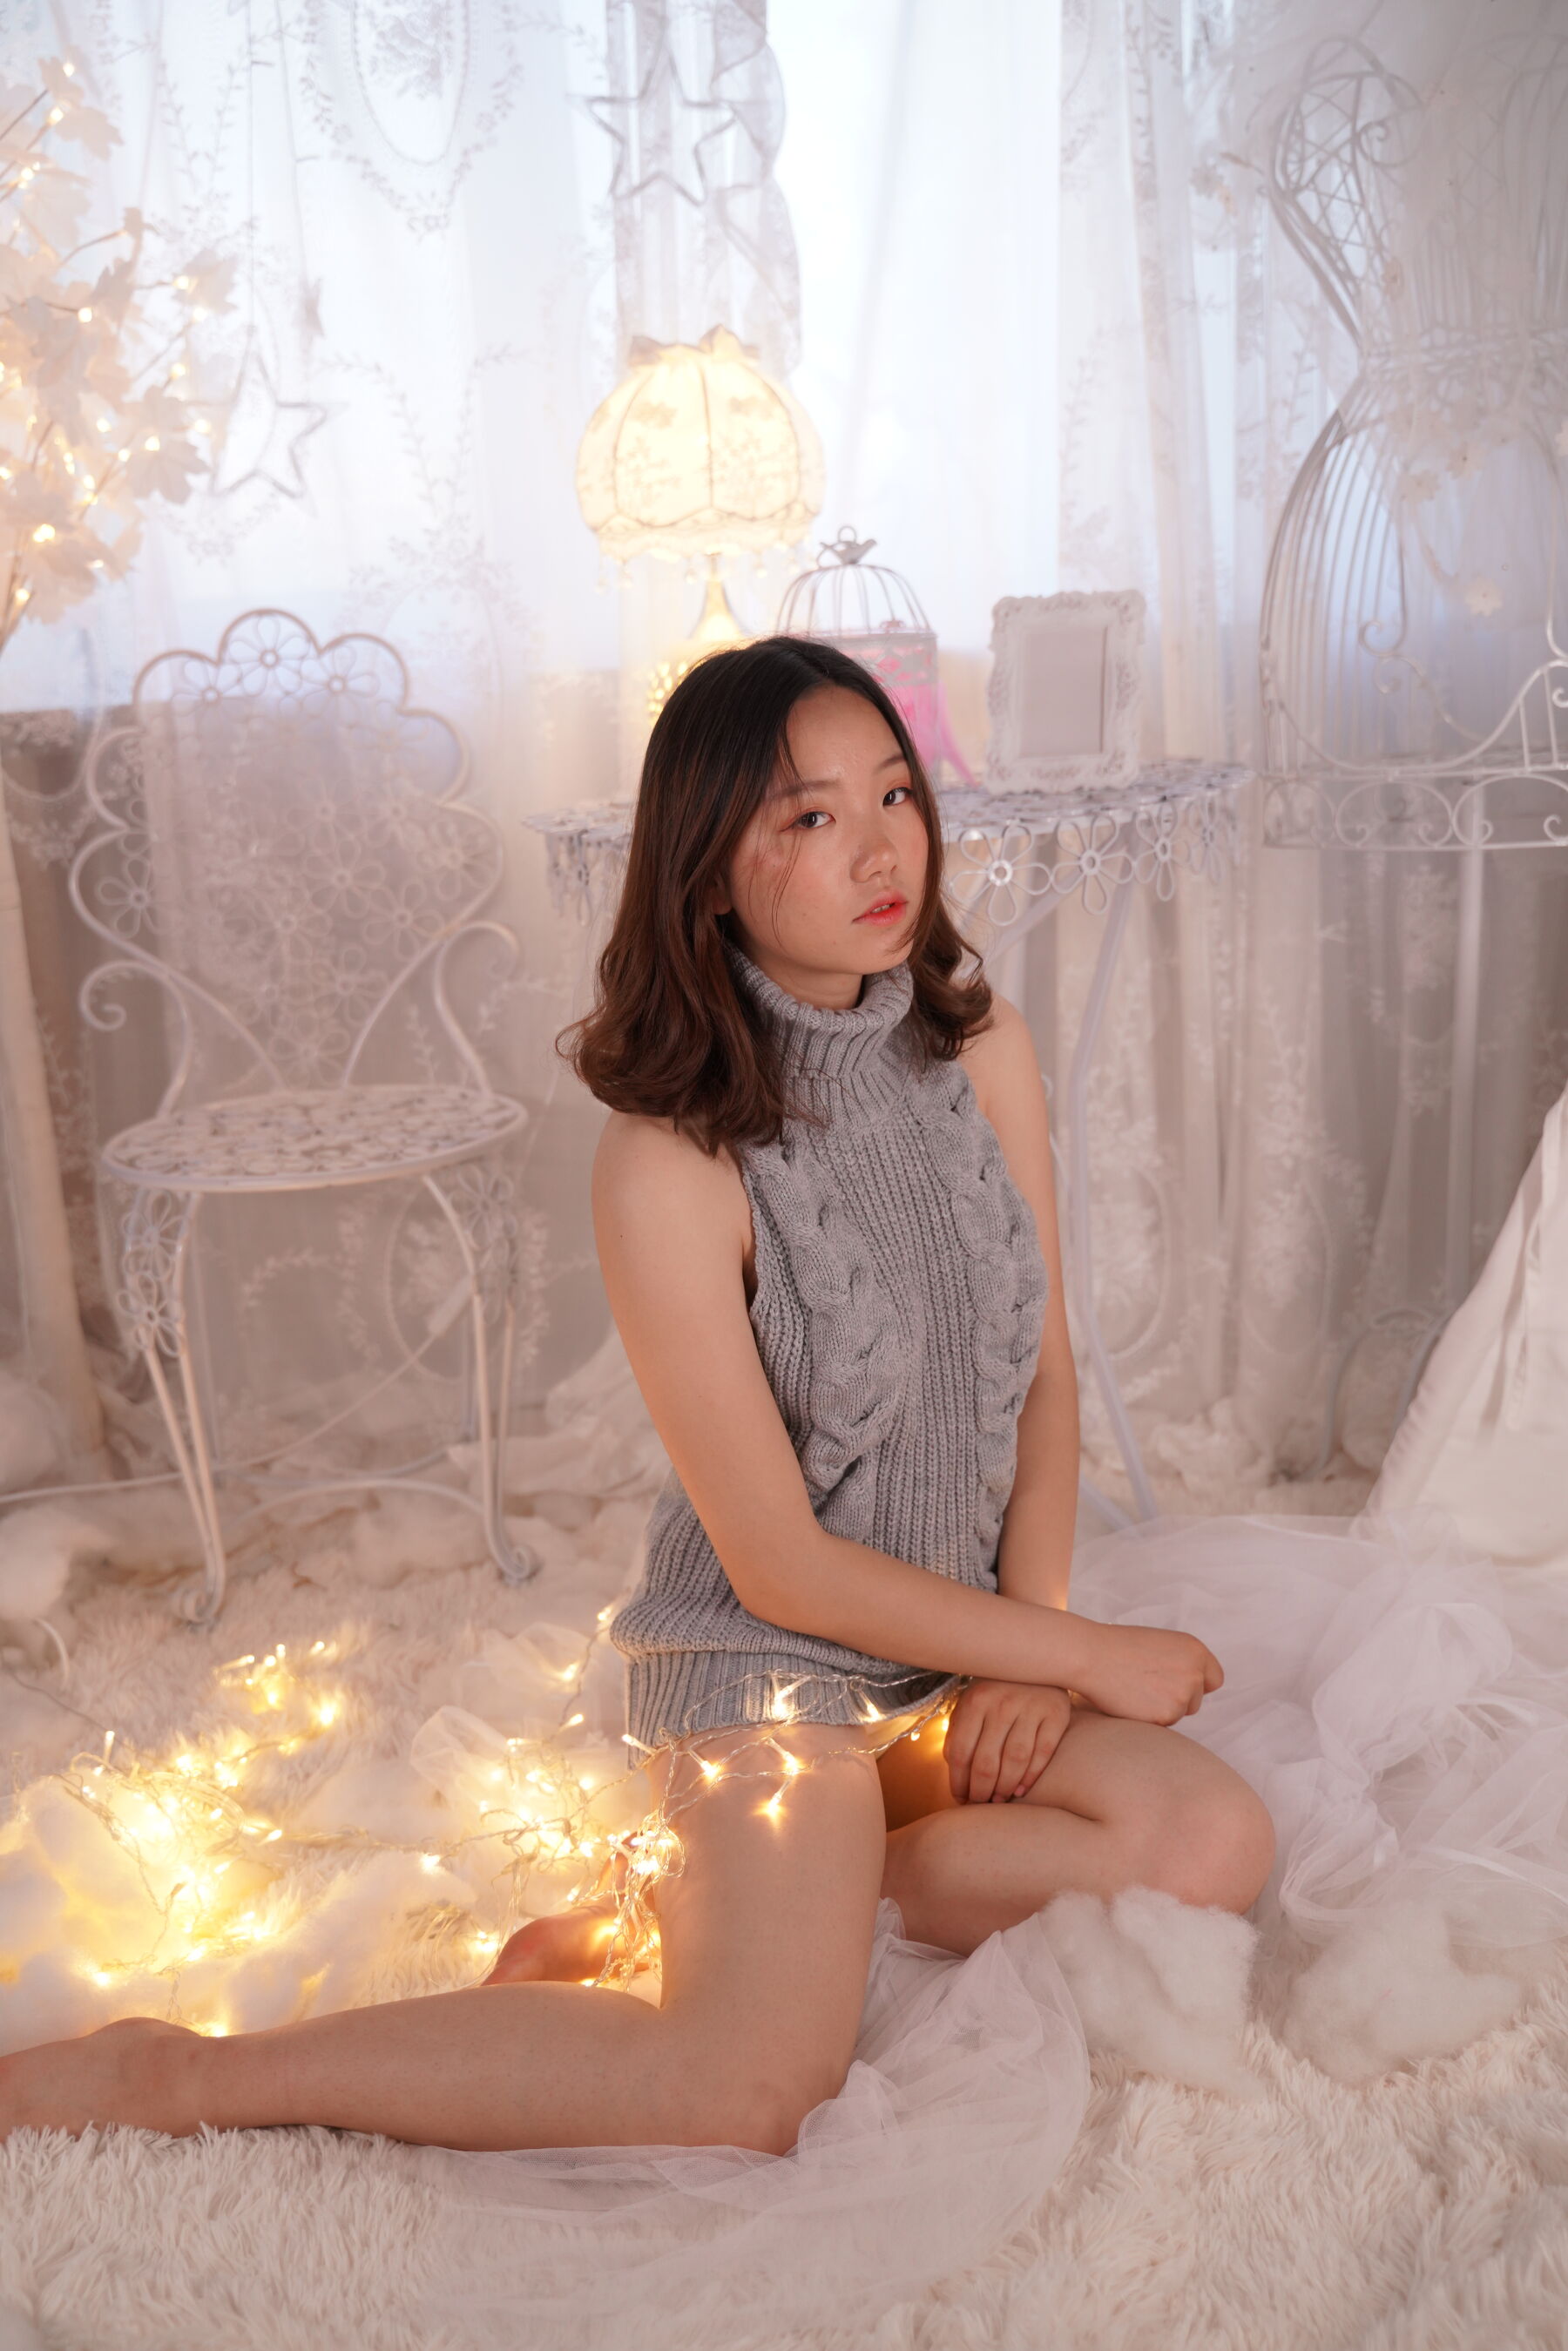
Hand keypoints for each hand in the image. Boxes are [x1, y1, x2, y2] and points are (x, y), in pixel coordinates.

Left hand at [943, 1679, 1074, 1804]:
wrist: (1039, 1661)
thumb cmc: (998, 1690)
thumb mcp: (973, 1704)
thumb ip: (961, 1734)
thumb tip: (957, 1778)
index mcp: (975, 1700)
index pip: (960, 1752)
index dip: (958, 1782)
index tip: (960, 1799)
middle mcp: (1002, 1702)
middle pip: (986, 1761)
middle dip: (981, 1791)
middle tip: (981, 1804)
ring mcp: (1031, 1707)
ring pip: (1015, 1760)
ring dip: (1005, 1787)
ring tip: (999, 1799)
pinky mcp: (1056, 1713)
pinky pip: (1043, 1753)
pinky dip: (1031, 1776)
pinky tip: (1021, 1788)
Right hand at [1072, 1621, 1222, 1726]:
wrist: (1093, 1656)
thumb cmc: (1119, 1647)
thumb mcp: (1161, 1644)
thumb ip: (1182, 1661)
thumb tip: (1193, 1683)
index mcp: (1195, 1650)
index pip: (1214, 1679)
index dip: (1198, 1684)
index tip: (1180, 1686)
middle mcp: (1195, 1672)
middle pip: (1196, 1700)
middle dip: (1177, 1698)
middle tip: (1148, 1686)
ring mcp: (1182, 1695)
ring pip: (1179, 1713)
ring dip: (1162, 1708)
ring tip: (1136, 1690)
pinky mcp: (1167, 1715)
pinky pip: (1163, 1724)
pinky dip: (1149, 1717)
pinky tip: (1132, 1700)